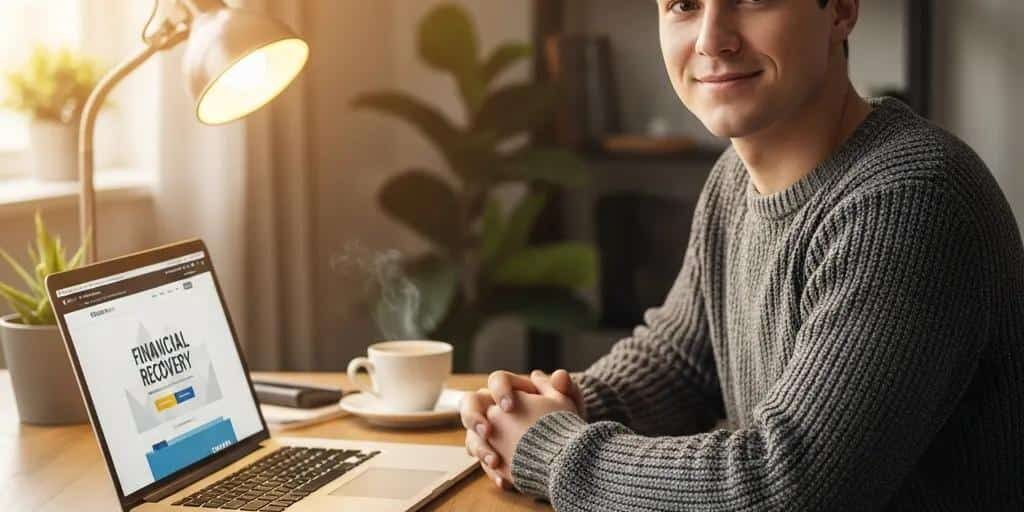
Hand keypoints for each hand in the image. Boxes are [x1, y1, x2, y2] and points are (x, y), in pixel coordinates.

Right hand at [460, 369, 582, 488]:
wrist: (566, 452)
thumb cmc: (564, 422)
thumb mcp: (569, 406)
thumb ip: (567, 389)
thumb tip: (560, 376)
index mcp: (513, 390)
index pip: (497, 380)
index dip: (499, 391)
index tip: (509, 406)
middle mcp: (495, 409)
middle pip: (470, 404)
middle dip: (474, 417)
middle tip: (486, 431)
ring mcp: (490, 434)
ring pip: (472, 437)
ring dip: (480, 449)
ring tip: (495, 461)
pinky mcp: (492, 455)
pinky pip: (482, 463)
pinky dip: (492, 472)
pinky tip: (504, 480)